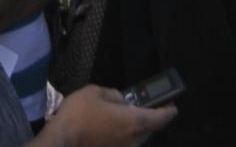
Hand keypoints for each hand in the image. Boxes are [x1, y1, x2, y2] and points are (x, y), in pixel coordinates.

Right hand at [52, 84, 174, 144]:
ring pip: (137, 137)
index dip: (169, 111)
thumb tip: (121, 101)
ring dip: (134, 128)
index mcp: (134, 121)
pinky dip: (123, 135)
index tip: (173, 106)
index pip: (160, 118)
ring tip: (122, 117)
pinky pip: (125, 143)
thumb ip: (114, 95)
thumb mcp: (95, 92)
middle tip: (143, 108)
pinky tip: (109, 127)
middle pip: (149, 129)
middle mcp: (134, 139)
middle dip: (149, 118)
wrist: (62, 140)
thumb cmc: (79, 113)